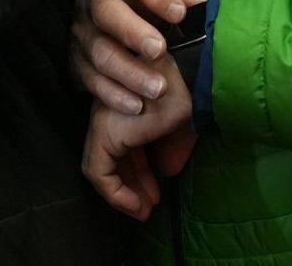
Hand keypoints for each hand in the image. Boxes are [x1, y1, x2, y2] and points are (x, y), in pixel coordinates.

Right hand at [71, 0, 204, 114]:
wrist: (116, 25)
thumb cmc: (149, 4)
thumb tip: (199, 6)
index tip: (179, 14)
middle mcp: (94, 0)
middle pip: (107, 12)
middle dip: (133, 32)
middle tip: (159, 50)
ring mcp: (82, 32)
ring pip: (100, 52)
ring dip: (129, 72)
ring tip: (157, 88)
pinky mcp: (75, 62)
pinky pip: (91, 80)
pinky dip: (114, 95)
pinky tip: (137, 105)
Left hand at [80, 53, 195, 219]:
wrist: (192, 80)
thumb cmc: (190, 96)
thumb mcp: (181, 126)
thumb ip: (171, 147)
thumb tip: (167, 170)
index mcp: (127, 106)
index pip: (124, 149)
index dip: (138, 175)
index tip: (155, 195)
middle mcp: (111, 113)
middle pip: (113, 160)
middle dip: (132, 186)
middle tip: (149, 205)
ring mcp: (104, 121)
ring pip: (102, 170)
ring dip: (123, 194)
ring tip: (145, 210)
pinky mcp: (104, 132)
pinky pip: (99, 173)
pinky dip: (115, 193)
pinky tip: (137, 204)